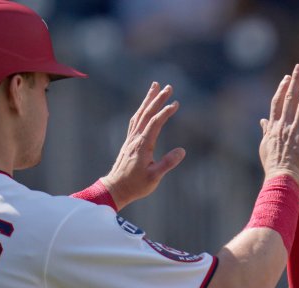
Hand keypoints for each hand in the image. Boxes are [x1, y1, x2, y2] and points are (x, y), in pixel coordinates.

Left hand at [100, 82, 186, 208]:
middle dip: (158, 99)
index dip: (165, 112)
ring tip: (155, 87)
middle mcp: (135, 138)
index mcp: (143, 145)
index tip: (176, 103)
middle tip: (169, 86)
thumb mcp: (154, 177)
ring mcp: (131, 139)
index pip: (155, 123)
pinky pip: (135, 120)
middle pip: (147, 113)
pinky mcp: (129, 142)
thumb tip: (182, 151)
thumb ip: (167, 163)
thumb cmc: (136, 185)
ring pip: (140, 114)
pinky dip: (141, 110)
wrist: (116, 189)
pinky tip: (145, 107)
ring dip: (148, 100)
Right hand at [258, 64, 298, 186]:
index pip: (277, 103)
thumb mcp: (265, 147)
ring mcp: (295, 128)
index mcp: (273, 127)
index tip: (286, 78)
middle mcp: (283, 124)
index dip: (282, 89)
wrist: (282, 177)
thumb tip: (263, 121)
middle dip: (295, 81)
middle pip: (290, 97)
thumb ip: (266, 131)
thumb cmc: (274, 166)